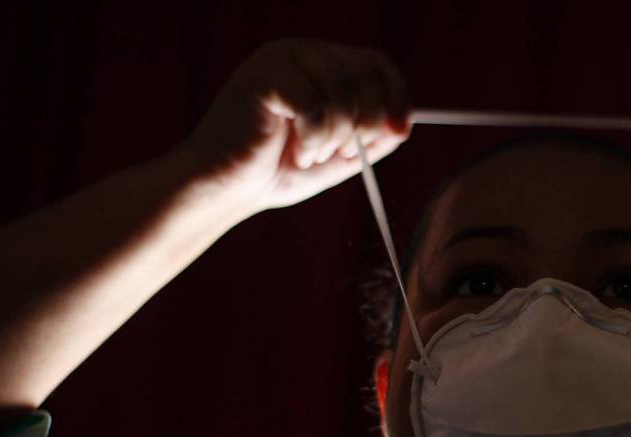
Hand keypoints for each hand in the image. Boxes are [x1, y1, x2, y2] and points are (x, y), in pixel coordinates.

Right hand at [180, 39, 409, 214]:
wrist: (226, 189)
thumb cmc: (279, 171)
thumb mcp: (340, 153)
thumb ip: (373, 135)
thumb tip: (404, 123)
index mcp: (322, 64)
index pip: (376, 63)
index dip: (396, 96)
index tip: (399, 132)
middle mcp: (302, 52)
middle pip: (365, 72)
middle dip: (366, 123)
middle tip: (343, 152)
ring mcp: (280, 58)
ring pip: (342, 88)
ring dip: (336, 135)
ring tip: (311, 154)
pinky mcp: (262, 75)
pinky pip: (314, 101)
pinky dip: (314, 137)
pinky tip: (295, 152)